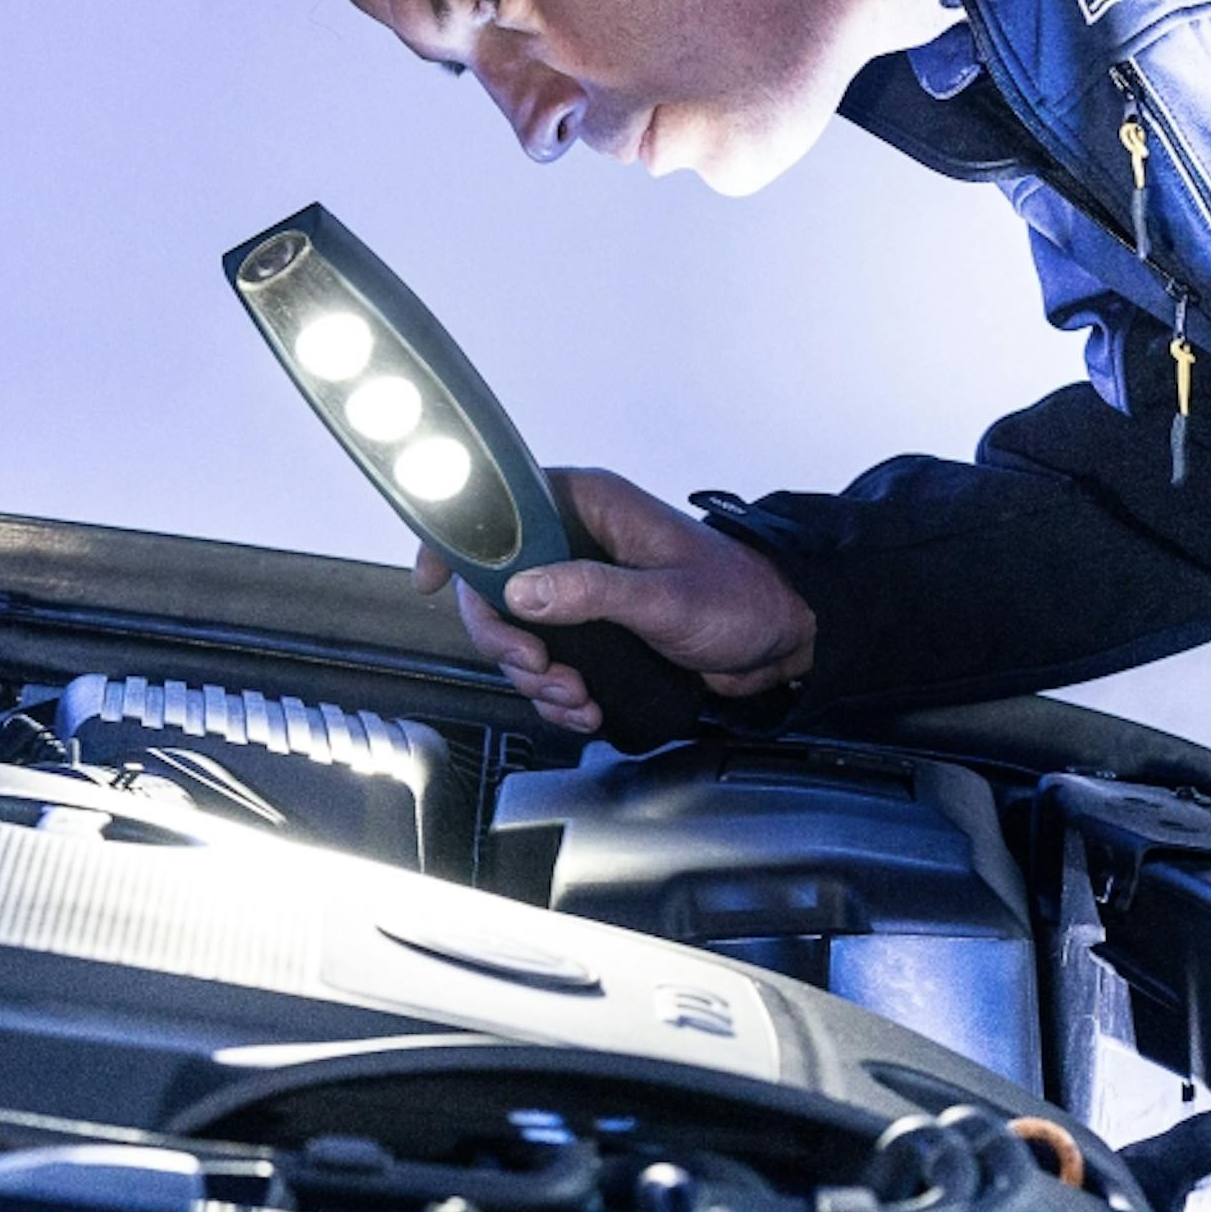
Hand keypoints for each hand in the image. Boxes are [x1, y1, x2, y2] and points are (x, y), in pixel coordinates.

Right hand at [414, 466, 813, 735]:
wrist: (779, 638)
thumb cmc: (740, 599)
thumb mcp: (664, 597)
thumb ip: (592, 592)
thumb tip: (525, 590)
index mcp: (588, 506)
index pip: (497, 509)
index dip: (457, 545)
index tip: (431, 580)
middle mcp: (575, 541)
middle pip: (495, 588)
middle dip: (509, 642)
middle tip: (543, 669)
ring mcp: (579, 586)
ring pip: (517, 633)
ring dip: (538, 678)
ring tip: (578, 696)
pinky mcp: (589, 627)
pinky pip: (544, 662)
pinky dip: (556, 694)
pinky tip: (586, 705)